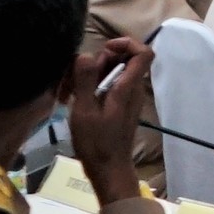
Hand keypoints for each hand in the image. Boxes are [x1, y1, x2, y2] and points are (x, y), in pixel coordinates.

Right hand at [64, 37, 152, 188]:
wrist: (109, 170)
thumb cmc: (96, 143)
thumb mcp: (84, 111)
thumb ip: (86, 81)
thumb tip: (85, 54)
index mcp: (128, 87)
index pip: (144, 53)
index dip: (126, 43)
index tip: (104, 49)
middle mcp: (132, 89)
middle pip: (123, 59)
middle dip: (98, 61)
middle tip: (75, 78)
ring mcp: (127, 97)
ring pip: (113, 72)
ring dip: (91, 75)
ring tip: (69, 91)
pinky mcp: (119, 106)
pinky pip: (109, 86)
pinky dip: (93, 87)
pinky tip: (74, 100)